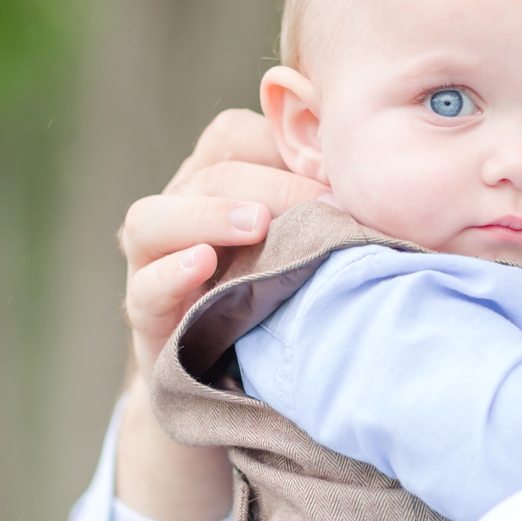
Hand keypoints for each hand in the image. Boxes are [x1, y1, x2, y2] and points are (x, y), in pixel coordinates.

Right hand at [122, 109, 327, 375]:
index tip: (340, 173)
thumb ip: (321, 207)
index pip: (233, 136)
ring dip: (208, 215)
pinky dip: (171, 274)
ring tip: (257, 225)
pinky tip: (204, 265)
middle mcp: (176, 214)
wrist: (234, 384)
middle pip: (208, 173)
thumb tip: (377, 182)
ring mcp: (151, 265)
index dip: (282, 145)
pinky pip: (143, 288)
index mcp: (211, 184)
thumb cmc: (280, 300)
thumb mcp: (301, 247)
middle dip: (271, 185)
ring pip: (151, 219)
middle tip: (325, 203)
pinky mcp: (146, 317)